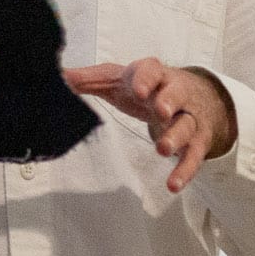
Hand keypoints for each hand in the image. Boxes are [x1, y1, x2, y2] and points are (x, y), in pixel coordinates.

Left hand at [64, 58, 236, 191]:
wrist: (195, 94)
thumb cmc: (149, 86)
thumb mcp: (118, 80)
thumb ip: (88, 79)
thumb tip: (56, 77)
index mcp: (155, 74)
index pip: (152, 71)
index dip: (146, 79)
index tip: (138, 89)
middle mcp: (176, 93)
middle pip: (177, 94)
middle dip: (169, 101)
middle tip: (160, 111)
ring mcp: (189, 117)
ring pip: (187, 125)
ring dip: (177, 137)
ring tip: (163, 150)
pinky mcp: (197, 140)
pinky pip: (194, 156)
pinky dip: (185, 170)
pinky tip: (173, 184)